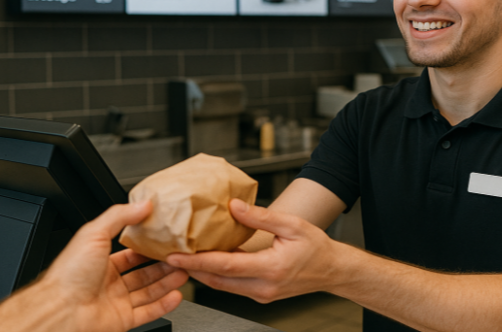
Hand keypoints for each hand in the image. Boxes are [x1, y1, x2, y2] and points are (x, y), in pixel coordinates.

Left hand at [41, 201, 189, 331]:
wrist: (60, 309)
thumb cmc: (69, 275)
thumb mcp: (94, 233)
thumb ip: (119, 216)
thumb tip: (143, 204)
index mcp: (99, 262)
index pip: (130, 253)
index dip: (148, 247)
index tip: (165, 240)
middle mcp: (108, 283)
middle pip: (143, 273)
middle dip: (163, 265)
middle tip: (180, 257)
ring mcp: (116, 302)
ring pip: (149, 292)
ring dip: (168, 282)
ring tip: (184, 272)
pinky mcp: (122, 319)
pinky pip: (148, 312)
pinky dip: (164, 305)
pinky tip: (176, 295)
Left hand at [167, 199, 342, 302]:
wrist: (333, 270)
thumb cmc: (317, 248)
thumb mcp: (292, 225)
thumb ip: (261, 216)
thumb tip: (234, 206)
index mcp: (271, 268)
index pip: (226, 266)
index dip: (198, 260)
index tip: (176, 254)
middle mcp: (264, 286)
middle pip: (217, 281)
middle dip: (190, 269)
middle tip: (168, 257)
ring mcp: (261, 294)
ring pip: (223, 286)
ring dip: (201, 274)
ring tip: (182, 259)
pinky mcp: (261, 295)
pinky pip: (232, 287)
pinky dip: (217, 276)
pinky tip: (207, 263)